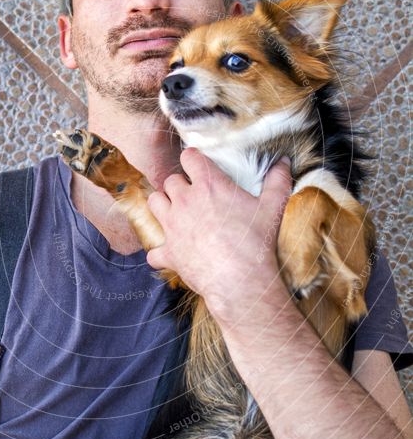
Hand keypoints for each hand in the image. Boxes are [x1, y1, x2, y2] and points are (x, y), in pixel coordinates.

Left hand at [146, 149, 292, 323]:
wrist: (241, 281)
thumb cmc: (256, 242)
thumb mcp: (272, 207)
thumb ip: (277, 181)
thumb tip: (284, 162)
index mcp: (209, 185)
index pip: (189, 157)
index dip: (193, 159)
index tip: (198, 166)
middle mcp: (185, 201)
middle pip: (169, 181)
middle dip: (179, 185)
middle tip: (192, 195)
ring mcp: (173, 226)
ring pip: (154, 203)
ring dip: (163, 206)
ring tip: (176, 214)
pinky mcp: (168, 252)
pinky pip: (153, 251)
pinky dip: (161, 253)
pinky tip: (173, 254)